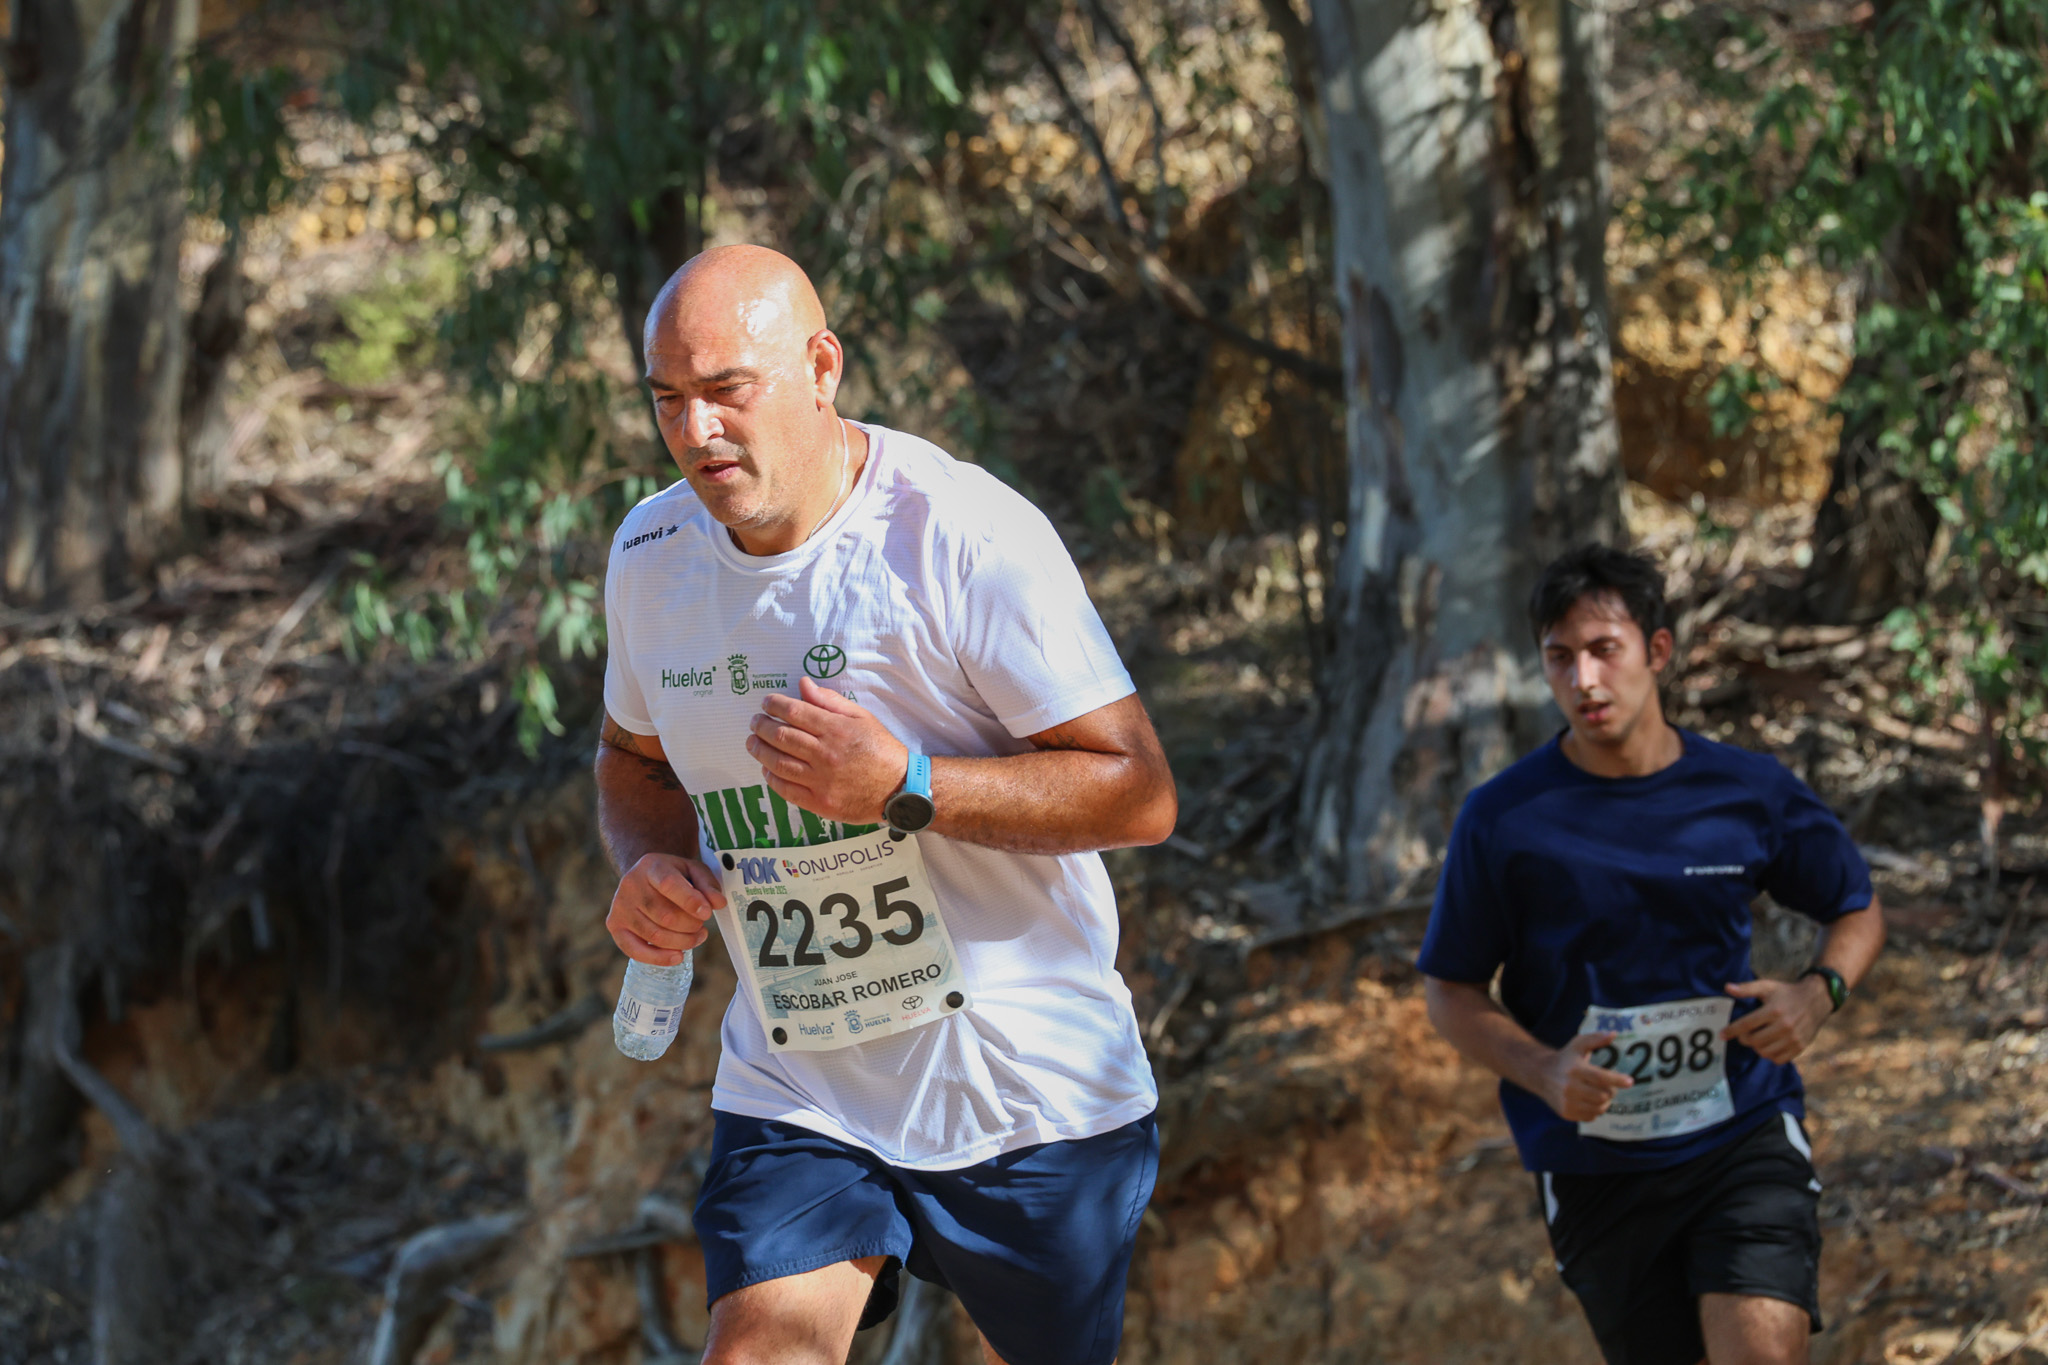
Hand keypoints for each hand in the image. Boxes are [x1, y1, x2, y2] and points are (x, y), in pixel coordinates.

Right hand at [607, 853, 725, 965]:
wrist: (644, 878)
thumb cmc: (673, 876)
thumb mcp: (693, 870)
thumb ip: (708, 885)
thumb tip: (718, 903)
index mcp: (651, 866)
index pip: (668, 884)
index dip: (690, 901)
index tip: (707, 913)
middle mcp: (630, 885)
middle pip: (664, 915)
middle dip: (690, 925)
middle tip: (702, 926)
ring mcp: (620, 906)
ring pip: (654, 935)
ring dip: (682, 942)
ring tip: (696, 937)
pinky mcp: (615, 925)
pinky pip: (635, 950)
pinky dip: (659, 958)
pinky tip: (678, 956)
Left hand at [746, 675, 908, 823]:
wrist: (899, 788)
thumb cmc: (881, 750)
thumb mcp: (861, 717)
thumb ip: (830, 701)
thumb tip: (804, 684)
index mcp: (836, 730)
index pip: (795, 712)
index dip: (774, 704)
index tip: (766, 703)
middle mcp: (826, 754)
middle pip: (781, 736)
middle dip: (761, 726)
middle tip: (755, 722)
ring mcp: (822, 781)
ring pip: (778, 763)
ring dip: (760, 751)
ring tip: (753, 743)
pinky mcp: (820, 803)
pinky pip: (786, 790)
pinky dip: (771, 778)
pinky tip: (767, 770)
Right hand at [1545, 1033, 1635, 1121]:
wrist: (1540, 1073)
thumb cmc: (1566, 1058)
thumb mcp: (1578, 1044)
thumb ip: (1596, 1038)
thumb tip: (1614, 1034)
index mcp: (1574, 1069)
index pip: (1600, 1077)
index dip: (1617, 1080)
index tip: (1630, 1082)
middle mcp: (1569, 1087)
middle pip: (1602, 1095)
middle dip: (1611, 1091)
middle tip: (1611, 1086)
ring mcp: (1567, 1101)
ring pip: (1598, 1108)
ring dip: (1605, 1102)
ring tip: (1601, 1094)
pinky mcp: (1565, 1112)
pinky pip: (1590, 1117)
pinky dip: (1595, 1110)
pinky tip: (1590, 1101)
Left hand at [1721, 977, 1830, 1062]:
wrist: (1816, 1000)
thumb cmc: (1787, 993)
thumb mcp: (1767, 986)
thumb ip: (1747, 988)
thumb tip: (1727, 988)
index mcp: (1774, 1011)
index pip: (1746, 1025)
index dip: (1731, 1031)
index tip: (1722, 1035)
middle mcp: (1785, 1026)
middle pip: (1754, 1041)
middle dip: (1744, 1039)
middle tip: (1743, 1035)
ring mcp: (1794, 1038)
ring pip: (1765, 1052)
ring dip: (1756, 1048)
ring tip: (1756, 1039)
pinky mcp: (1800, 1047)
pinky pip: (1779, 1059)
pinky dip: (1770, 1055)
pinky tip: (1768, 1046)